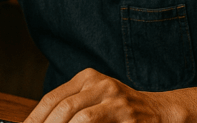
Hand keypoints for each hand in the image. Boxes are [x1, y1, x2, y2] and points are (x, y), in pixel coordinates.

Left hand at [25, 69, 172, 122]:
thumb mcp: (96, 104)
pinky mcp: (123, 109)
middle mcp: (97, 82)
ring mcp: (111, 94)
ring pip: (74, 113)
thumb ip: (73, 111)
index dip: (35, 117)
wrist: (161, 113)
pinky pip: (91, 120)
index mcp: (86, 78)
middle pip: (60, 105)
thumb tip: (44, 122)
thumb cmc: (123, 113)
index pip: (52, 98)